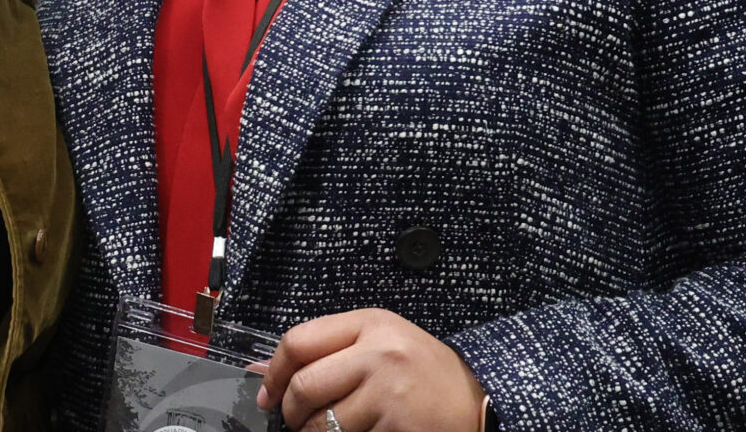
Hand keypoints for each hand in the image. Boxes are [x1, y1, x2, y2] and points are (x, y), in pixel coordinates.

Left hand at [257, 309, 485, 431]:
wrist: (479, 401)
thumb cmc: (424, 373)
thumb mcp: (381, 344)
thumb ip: (329, 351)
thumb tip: (266, 371)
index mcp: (371, 324)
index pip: (299, 341)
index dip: (274, 373)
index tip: (268, 394)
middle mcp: (379, 353)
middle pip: (305, 386)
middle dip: (292, 413)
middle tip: (296, 422)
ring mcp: (389, 392)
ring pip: (322, 424)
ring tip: (332, 430)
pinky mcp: (396, 426)